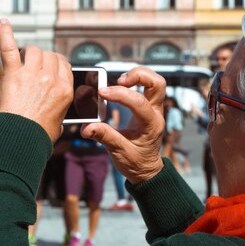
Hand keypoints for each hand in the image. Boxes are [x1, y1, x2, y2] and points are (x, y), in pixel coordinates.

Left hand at [0, 19, 73, 141]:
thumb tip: (57, 120)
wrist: (18, 142)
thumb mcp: (57, 125)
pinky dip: (5, 34)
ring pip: (34, 50)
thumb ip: (58, 114)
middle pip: (50, 55)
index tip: (49, 67)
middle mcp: (52, 79)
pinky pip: (10, 48)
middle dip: (42, 59)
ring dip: (29, 53)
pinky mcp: (13, 74)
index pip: (64, 65)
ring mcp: (32, 74)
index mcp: (65, 90)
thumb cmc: (36, 138)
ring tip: (22, 60)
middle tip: (32, 67)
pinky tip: (2, 22)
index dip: (56, 64)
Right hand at [81, 67, 165, 184]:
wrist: (146, 170)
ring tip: (119, 81)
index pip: (139, 102)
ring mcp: (155, 109)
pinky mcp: (149, 107)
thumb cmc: (135, 162)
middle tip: (119, 81)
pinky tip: (122, 85)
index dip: (120, 94)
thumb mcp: (118, 152)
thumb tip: (86, 127)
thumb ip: (104, 137)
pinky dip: (137, 81)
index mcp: (151, 125)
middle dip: (138, 76)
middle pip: (158, 84)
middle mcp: (156, 114)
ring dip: (138, 75)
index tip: (102, 93)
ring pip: (156, 82)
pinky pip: (148, 87)